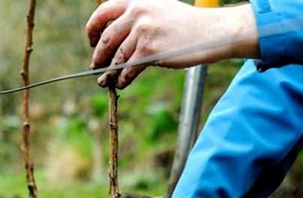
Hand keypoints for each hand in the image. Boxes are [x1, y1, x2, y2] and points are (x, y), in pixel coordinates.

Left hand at [86, 0, 258, 87]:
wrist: (210, 32)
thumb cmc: (187, 24)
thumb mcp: (159, 9)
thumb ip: (139, 17)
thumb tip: (118, 39)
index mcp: (136, 1)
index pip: (103, 12)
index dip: (92, 28)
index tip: (92, 41)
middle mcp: (137, 13)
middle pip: (107, 37)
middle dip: (98, 55)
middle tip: (96, 66)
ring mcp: (143, 31)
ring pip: (117, 56)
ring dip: (109, 71)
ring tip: (105, 81)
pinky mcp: (150, 50)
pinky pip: (129, 68)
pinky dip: (123, 78)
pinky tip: (122, 83)